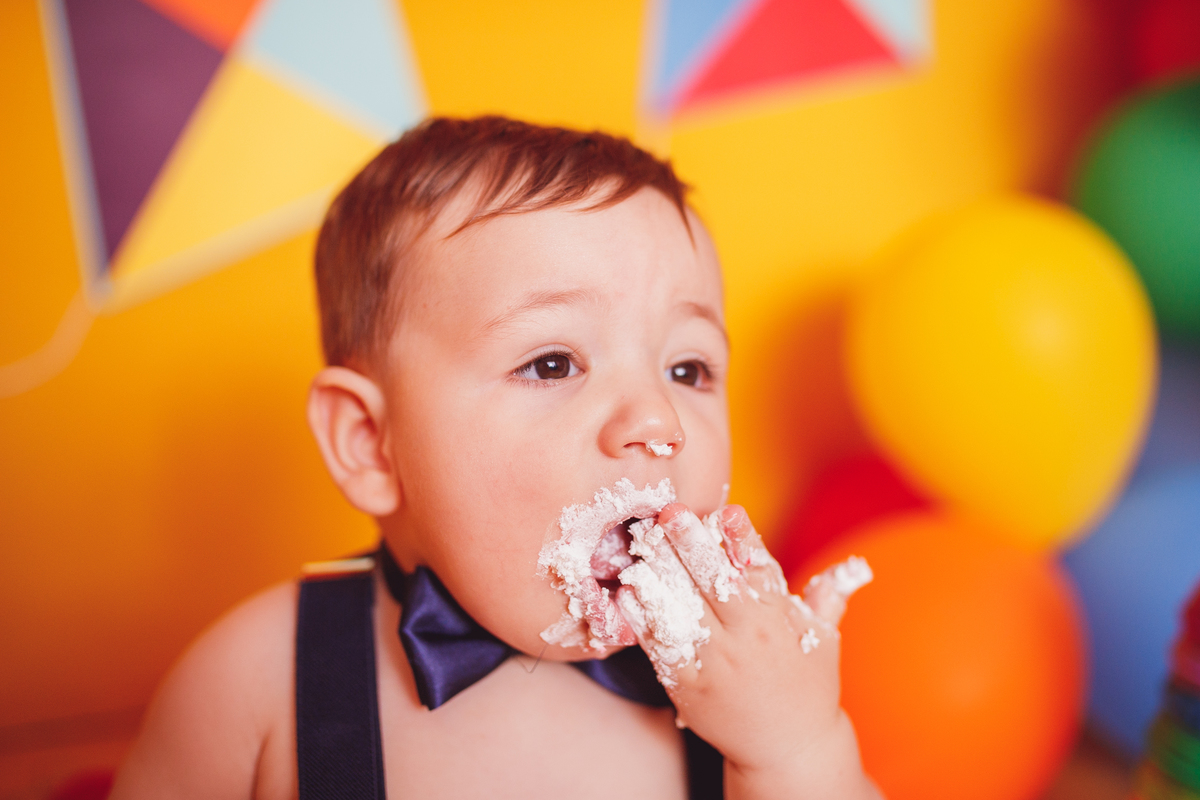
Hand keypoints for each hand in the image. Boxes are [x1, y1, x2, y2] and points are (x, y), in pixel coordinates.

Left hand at [615, 503, 877, 797]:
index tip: (728, 512)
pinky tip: (628, 589)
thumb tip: (853, 566)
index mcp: (778, 622)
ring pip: (681, 608)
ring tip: (643, 542)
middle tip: (672, 513)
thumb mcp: (824, 640)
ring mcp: (712, 664)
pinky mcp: (685, 685)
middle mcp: (745, 640)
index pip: (760, 571)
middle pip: (714, 583)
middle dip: (692, 544)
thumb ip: (827, 598)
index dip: (743, 538)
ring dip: (660, 572)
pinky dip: (641, 616)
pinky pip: (658, 645)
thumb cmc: (807, 688)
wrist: (786, 749)